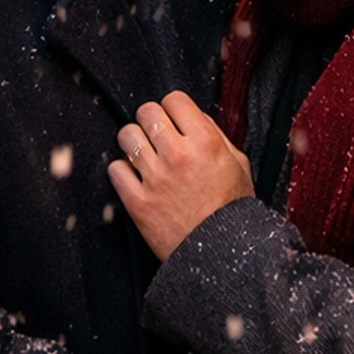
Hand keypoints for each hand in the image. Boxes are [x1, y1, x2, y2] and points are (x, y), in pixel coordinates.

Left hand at [108, 91, 253, 261]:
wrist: (221, 253)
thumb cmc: (232, 209)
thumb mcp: (238, 164)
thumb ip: (216, 136)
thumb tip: (193, 118)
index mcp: (205, 142)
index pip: (174, 99)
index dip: (173, 107)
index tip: (173, 118)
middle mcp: (178, 155)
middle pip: (146, 112)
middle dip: (150, 120)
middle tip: (155, 134)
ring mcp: (155, 178)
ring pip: (126, 136)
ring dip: (133, 142)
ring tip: (142, 153)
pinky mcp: (138, 202)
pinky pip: (115, 169)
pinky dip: (122, 171)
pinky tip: (135, 177)